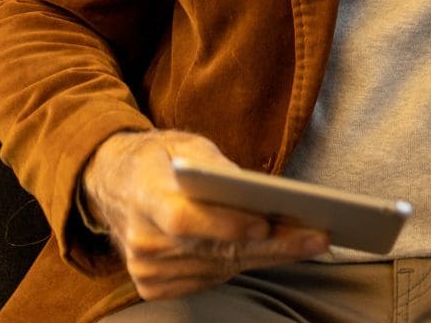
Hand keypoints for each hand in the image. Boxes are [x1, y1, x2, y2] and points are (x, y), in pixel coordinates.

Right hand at [82, 129, 328, 300]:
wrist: (114, 186)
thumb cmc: (159, 159)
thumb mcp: (184, 145)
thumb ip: (216, 166)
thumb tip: (255, 191)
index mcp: (144, 196)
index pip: (184, 220)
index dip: (225, 225)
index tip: (266, 224)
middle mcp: (141, 239)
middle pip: (214, 250)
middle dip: (272, 245)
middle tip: (317, 238)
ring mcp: (145, 267)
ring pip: (219, 269)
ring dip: (266, 257)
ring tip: (308, 243)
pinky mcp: (152, 285)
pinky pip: (208, 280)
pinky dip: (242, 266)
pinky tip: (272, 253)